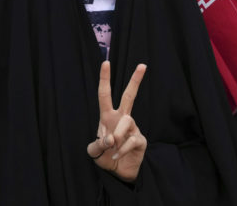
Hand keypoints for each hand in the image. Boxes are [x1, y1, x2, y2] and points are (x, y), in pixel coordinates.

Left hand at [86, 61, 147, 182]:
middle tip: (142, 65)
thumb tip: (111, 138)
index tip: (106, 63)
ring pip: (127, 120)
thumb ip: (98, 144)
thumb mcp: (94, 151)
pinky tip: (115, 156)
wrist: (118, 172)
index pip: (105, 95)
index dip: (105, 79)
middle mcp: (121, 119)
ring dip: (117, 134)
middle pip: (129, 96)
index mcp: (107, 117)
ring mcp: (133, 129)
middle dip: (135, 81)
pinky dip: (120, 150)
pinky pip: (131, 140)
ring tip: (111, 146)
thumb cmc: (105, 157)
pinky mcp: (140, 140)